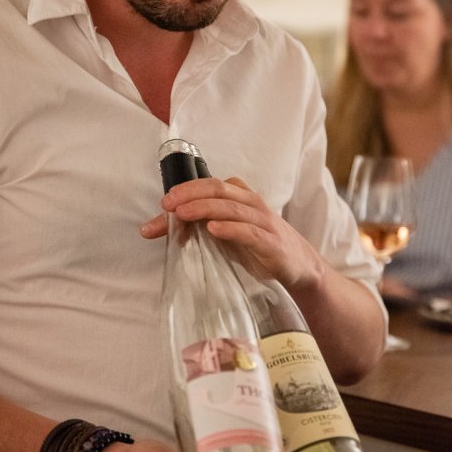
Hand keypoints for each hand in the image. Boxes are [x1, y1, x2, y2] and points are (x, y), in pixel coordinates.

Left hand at [141, 176, 323, 294]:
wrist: (298, 266)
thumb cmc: (257, 245)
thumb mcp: (225, 233)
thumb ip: (195, 227)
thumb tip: (153, 228)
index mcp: (239, 196)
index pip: (209, 186)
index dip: (185, 190)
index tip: (163, 203)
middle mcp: (251, 203)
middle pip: (219, 190)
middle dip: (190, 194)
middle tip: (167, 204)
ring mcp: (263, 221)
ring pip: (231, 207)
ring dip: (204, 208)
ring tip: (182, 214)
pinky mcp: (270, 242)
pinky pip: (249, 231)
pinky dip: (230, 228)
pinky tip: (214, 229)